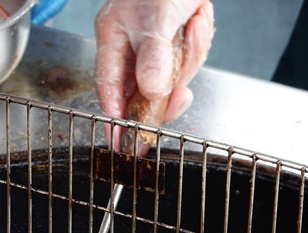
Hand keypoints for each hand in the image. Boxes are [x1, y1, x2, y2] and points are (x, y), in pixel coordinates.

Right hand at [95, 0, 213, 133]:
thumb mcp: (157, 18)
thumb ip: (153, 57)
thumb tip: (151, 92)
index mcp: (112, 36)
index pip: (109, 85)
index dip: (116, 114)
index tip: (122, 140)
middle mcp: (131, 44)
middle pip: (143, 88)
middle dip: (167, 89)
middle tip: (181, 96)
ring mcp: (155, 43)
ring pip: (170, 74)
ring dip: (190, 54)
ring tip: (194, 23)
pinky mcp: (174, 40)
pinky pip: (187, 58)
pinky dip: (198, 41)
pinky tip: (198, 18)